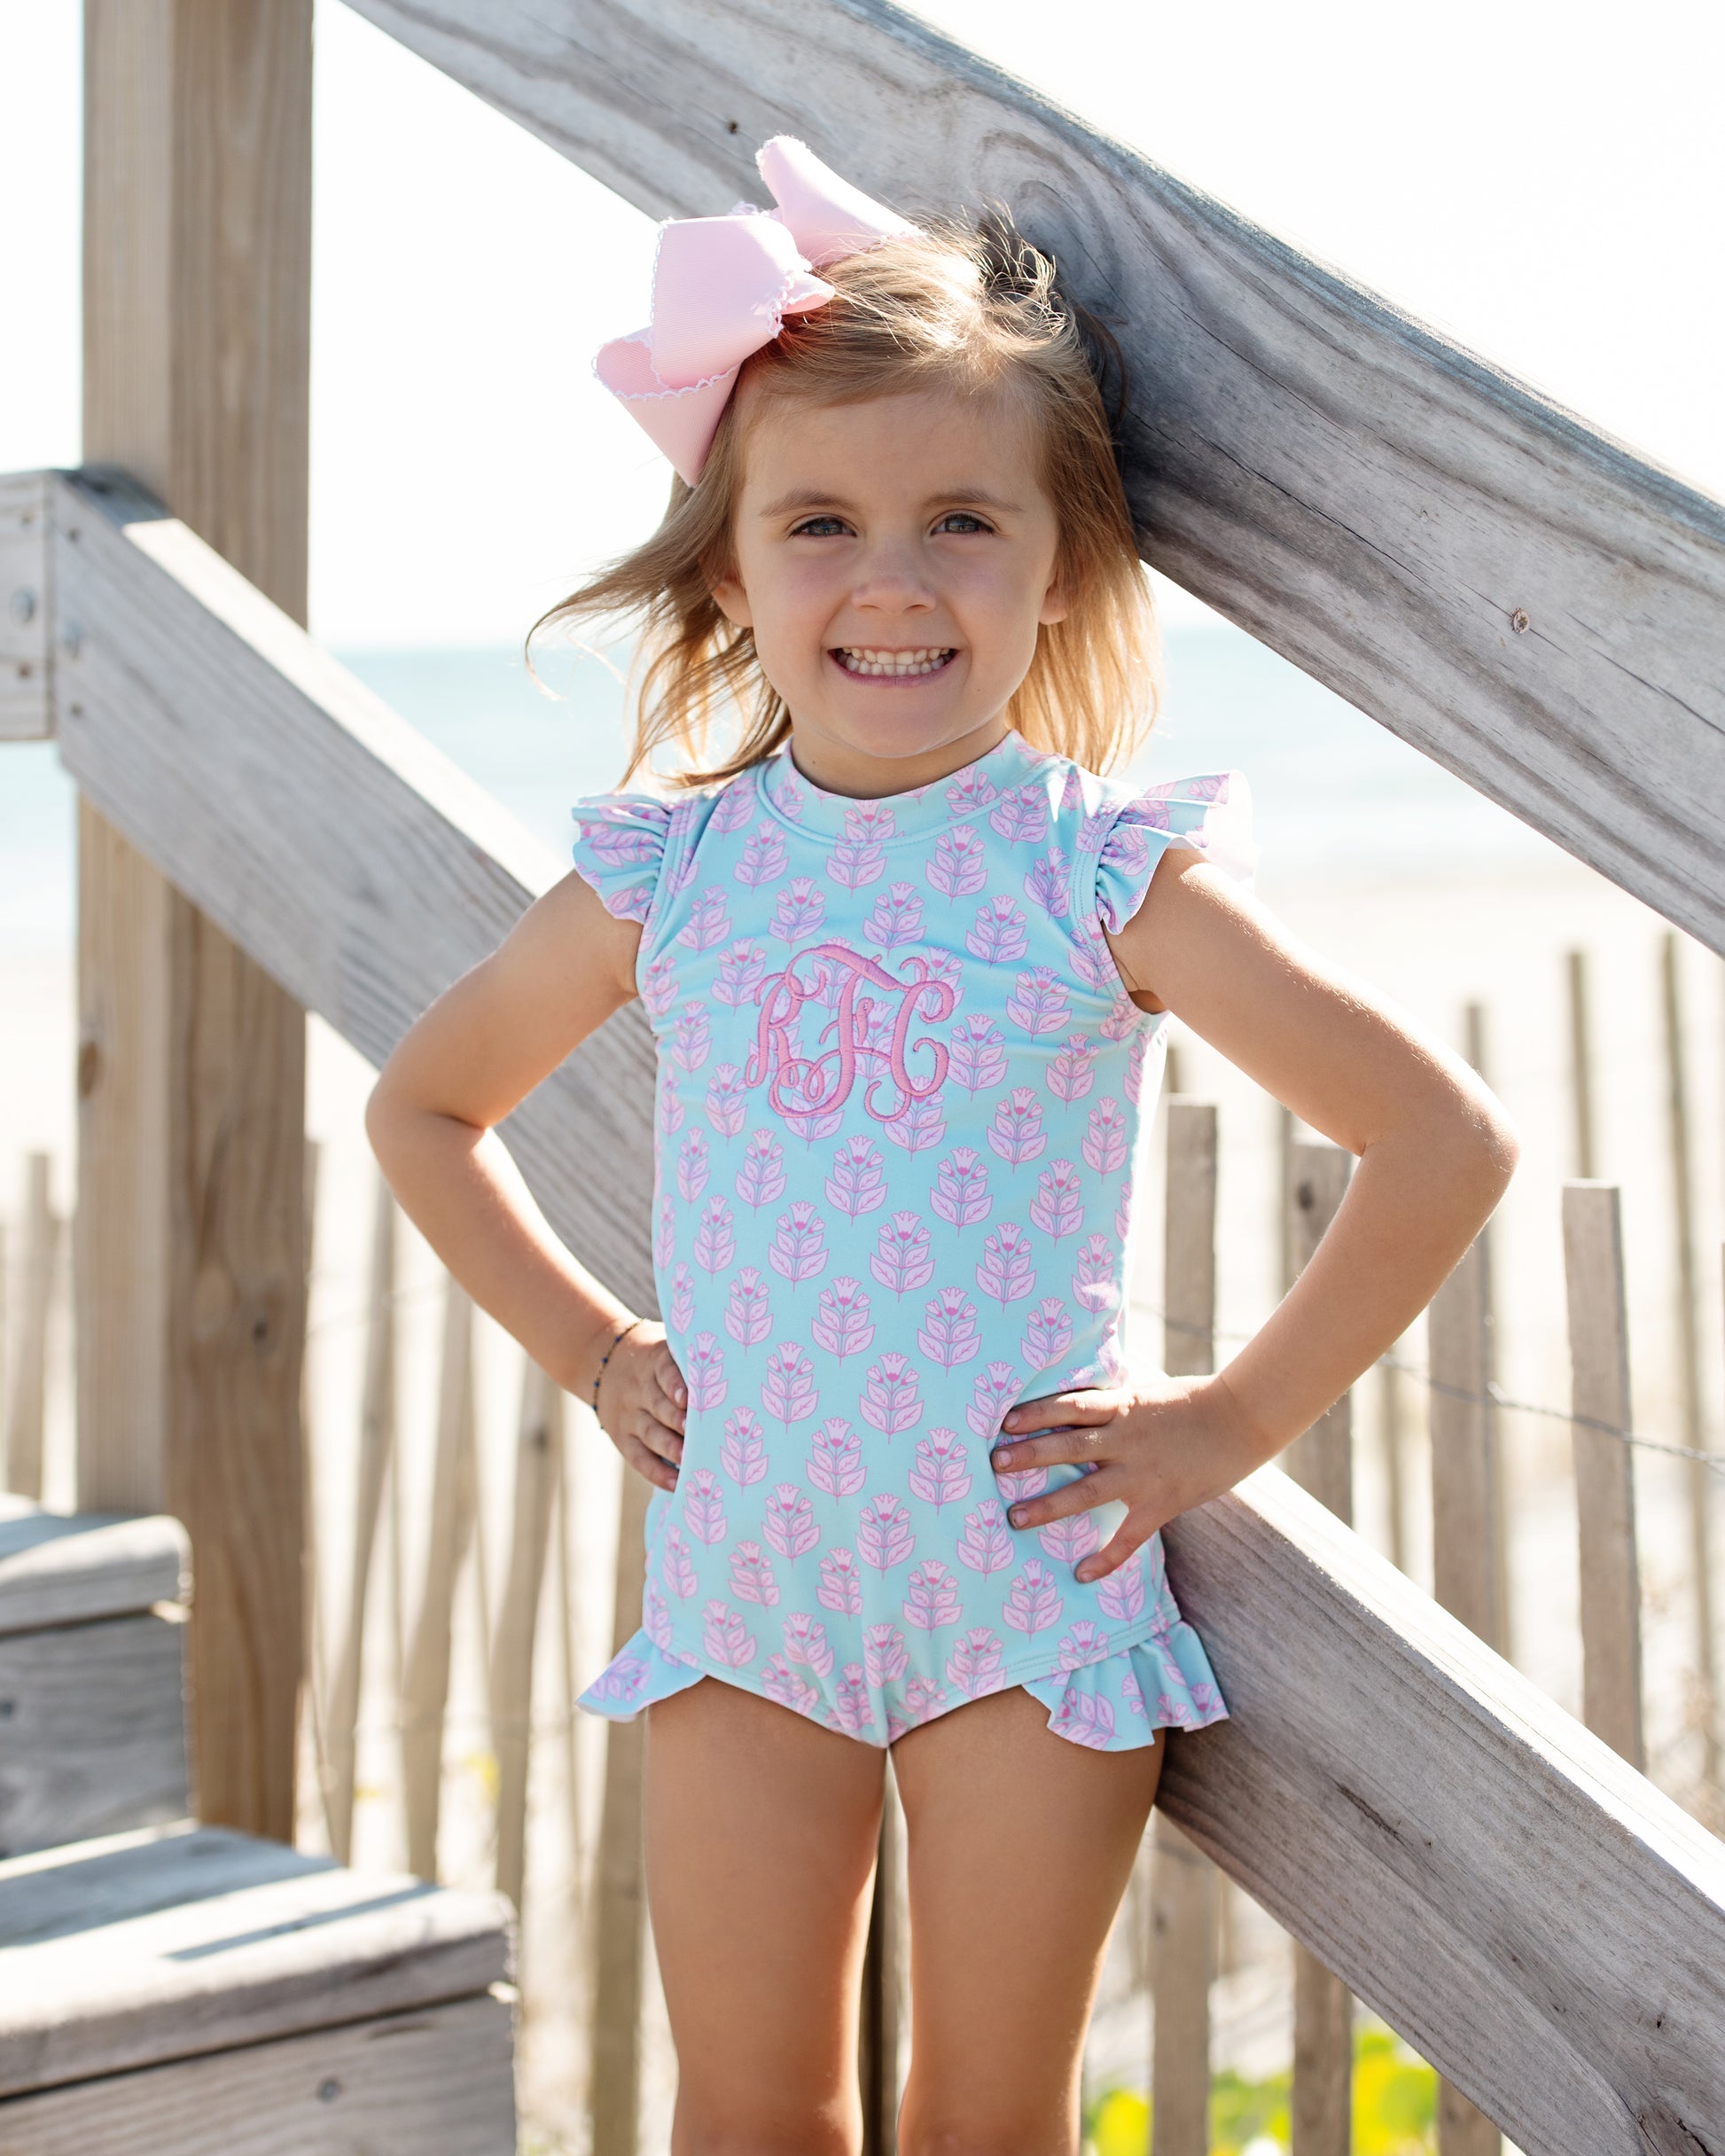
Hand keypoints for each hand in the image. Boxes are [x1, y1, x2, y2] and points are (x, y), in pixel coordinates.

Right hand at [594, 1321, 686, 1491]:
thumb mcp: (667, 1353)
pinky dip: (657, 1472)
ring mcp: (630, 1416)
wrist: (608, 1365)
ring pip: (650, 1433)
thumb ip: (693, 1364)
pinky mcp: (623, 1439)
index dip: (675, 1385)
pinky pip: (639, 1458)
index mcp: (655, 1364)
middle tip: (697, 1433)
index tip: (688, 1399)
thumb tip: (738, 1377)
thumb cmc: (659, 1365)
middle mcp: (640, 1390)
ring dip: (670, 1448)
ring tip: (689, 1459)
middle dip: (677, 1421)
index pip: (665, 1371)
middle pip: (658, 1405)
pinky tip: (676, 1483)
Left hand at [989, 1374, 1258, 1581]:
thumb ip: (1113, 1403)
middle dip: (1029, 1455)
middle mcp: (1127, 1440)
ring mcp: (1142, 1474)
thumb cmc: (1192, 1401)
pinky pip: (1128, 1537)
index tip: (1005, 1421)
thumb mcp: (1146, 1392)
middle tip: (994, 1464)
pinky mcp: (1161, 1503)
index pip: (1070, 1407)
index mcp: (1123, 1407)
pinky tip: (1081, 1574)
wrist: (1241, 1419)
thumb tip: (1075, 1401)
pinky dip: (1105, 1558)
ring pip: (1087, 1491)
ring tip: (1013, 1517)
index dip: (1037, 1413)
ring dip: (1048, 1506)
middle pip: (1068, 1447)